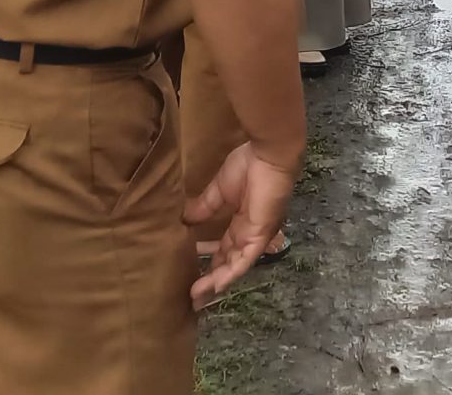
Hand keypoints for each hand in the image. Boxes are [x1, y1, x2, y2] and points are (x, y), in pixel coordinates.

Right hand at [185, 143, 300, 307]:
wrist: (268, 156)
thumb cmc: (247, 167)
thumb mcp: (219, 191)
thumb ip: (204, 207)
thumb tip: (183, 219)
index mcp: (241, 222)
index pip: (223, 248)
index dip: (208, 260)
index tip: (188, 270)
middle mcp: (248, 234)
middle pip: (227, 262)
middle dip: (210, 278)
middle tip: (191, 294)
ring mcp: (255, 237)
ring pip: (234, 266)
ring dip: (216, 282)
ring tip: (197, 297)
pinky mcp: (260, 237)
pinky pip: (245, 261)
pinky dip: (230, 274)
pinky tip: (216, 286)